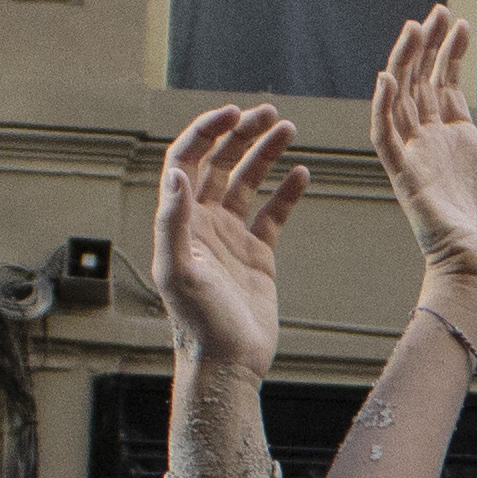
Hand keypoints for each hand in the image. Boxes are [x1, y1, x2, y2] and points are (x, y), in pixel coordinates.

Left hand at [149, 103, 302, 378]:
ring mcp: (230, 238)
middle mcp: (202, 224)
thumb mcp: (179, 271)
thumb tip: (177, 172)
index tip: (234, 114)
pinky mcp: (257, 255)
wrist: (228, 364)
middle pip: (219, 164)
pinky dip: (287, 192)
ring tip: (288, 130)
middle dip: (241, 134)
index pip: (187, 161)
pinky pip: (272, 214)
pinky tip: (302, 172)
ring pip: (248, 183)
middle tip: (269, 113)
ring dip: (264, 153)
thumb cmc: (198, 324)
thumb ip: (174, 221)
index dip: (206, 132)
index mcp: (180, 222)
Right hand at [370, 6, 476, 298]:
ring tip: (418, 26)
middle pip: (422, 83)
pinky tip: (388, 76)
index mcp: (461, 147)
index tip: (459, 22)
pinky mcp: (406, 176)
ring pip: (401, 99)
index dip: (449, 54)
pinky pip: (385, 136)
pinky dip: (383, 106)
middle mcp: (435, 147)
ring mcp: (418, 159)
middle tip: (438, 10)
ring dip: (406, 62)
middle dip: (428, 46)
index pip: (445, 88)